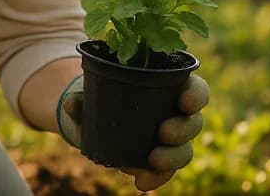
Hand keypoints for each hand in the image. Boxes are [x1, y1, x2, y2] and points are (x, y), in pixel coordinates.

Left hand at [58, 73, 209, 191]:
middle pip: (193, 122)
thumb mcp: (90, 92)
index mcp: (169, 88)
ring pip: (184, 151)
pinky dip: (154, 178)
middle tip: (163, 131)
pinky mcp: (158, 163)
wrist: (90, 120)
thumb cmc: (99, 95)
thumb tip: (73, 103)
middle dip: (182, 129)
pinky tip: (140, 182)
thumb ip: (82, 97)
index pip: (195, 88)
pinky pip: (164, 173)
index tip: (184, 101)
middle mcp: (175, 115)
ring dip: (173, 157)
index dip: (196, 94)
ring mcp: (169, 142)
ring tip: (153, 159)